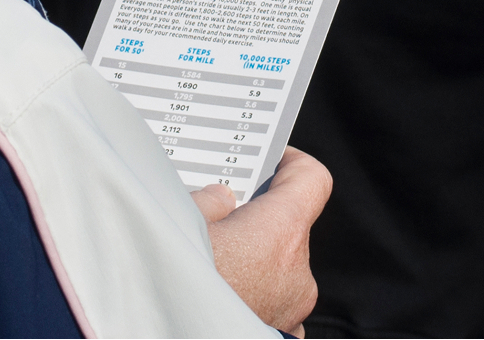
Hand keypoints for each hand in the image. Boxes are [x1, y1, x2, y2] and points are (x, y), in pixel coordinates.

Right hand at [189, 146, 332, 335]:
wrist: (171, 337)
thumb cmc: (181, 290)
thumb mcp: (181, 226)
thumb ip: (208, 202)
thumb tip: (221, 198)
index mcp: (280, 233)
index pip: (312, 180)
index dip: (292, 164)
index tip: (271, 161)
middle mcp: (297, 270)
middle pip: (288, 226)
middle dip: (256, 219)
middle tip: (218, 217)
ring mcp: (293, 306)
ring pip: (278, 265)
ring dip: (253, 259)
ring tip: (212, 260)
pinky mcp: (284, 332)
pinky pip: (275, 300)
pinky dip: (255, 293)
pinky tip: (224, 292)